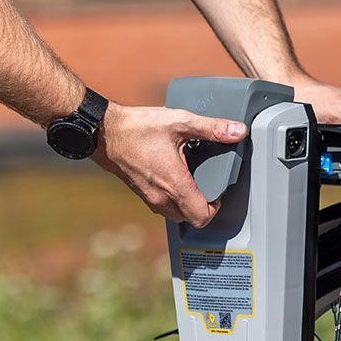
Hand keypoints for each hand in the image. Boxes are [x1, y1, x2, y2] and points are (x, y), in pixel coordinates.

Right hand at [92, 103, 246, 228]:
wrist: (103, 132)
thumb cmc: (137, 128)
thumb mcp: (179, 121)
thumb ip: (211, 128)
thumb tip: (237, 131)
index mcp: (174, 184)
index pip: (201, 217)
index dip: (215, 209)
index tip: (218, 193)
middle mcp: (161, 197)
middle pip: (189, 218)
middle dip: (202, 207)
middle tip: (208, 186)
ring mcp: (149, 198)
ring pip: (175, 215)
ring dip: (186, 204)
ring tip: (191, 181)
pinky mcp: (141, 193)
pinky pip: (162, 206)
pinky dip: (172, 199)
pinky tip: (173, 176)